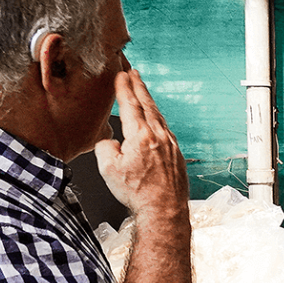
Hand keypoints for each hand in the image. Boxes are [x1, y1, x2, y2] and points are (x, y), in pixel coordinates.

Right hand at [95, 69, 188, 218]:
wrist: (164, 210)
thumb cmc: (138, 193)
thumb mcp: (108, 170)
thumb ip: (105, 147)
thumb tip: (110, 140)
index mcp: (141, 136)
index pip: (130, 105)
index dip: (125, 88)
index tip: (122, 75)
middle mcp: (159, 137)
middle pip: (147, 105)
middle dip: (139, 86)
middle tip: (134, 72)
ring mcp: (171, 144)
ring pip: (158, 116)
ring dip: (149, 101)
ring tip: (143, 91)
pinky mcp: (177, 154)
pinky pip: (166, 129)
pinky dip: (158, 119)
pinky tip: (155, 120)